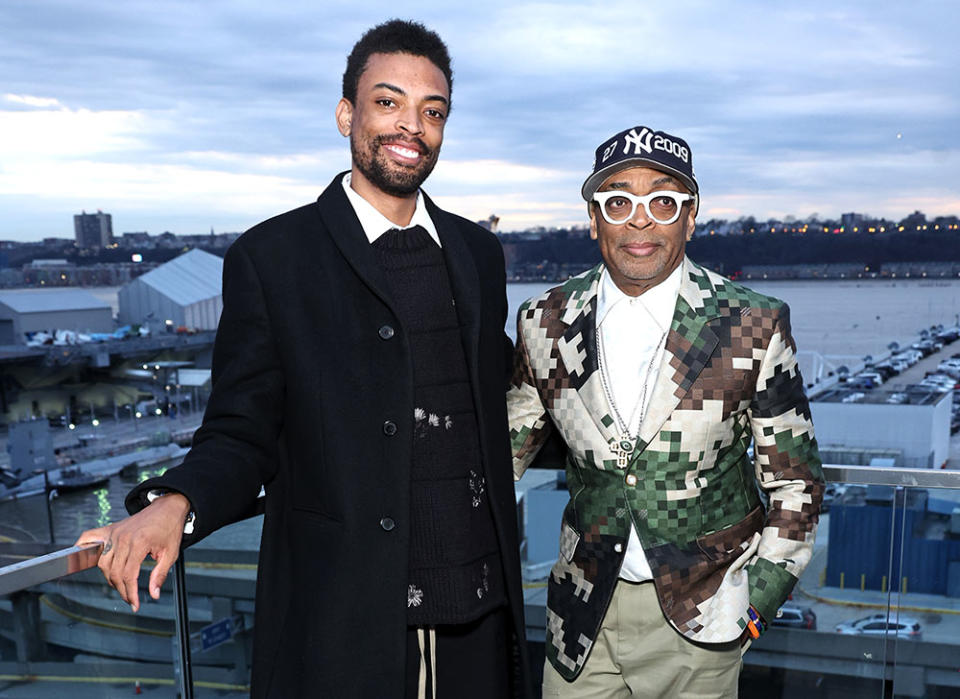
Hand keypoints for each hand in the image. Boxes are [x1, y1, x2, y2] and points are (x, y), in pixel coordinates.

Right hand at [74, 493, 190, 611]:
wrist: (168, 508)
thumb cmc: (170, 528)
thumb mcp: (171, 553)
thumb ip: (160, 574)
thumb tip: (154, 594)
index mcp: (139, 543)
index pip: (128, 575)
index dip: (130, 593)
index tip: (135, 604)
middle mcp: (123, 538)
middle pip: (114, 573)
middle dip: (122, 590)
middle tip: (130, 598)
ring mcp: (114, 532)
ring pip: (103, 563)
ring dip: (109, 578)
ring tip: (121, 585)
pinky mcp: (110, 529)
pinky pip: (89, 537)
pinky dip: (83, 548)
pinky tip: (83, 559)